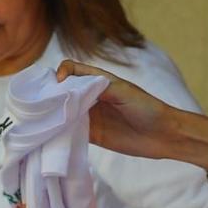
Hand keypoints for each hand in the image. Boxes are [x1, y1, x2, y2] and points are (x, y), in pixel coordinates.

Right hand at [57, 59, 207, 165]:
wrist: (164, 135)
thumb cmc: (148, 108)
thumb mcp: (124, 92)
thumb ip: (100, 87)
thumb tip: (72, 85)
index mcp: (98, 82)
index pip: (72, 71)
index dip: (61, 74)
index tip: (58, 84)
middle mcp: (91, 98)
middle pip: (64, 92)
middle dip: (52, 96)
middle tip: (42, 105)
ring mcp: (91, 117)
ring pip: (64, 113)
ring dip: (54, 115)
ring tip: (44, 120)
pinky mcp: (93, 136)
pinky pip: (72, 132)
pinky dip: (62, 133)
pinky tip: (54, 134)